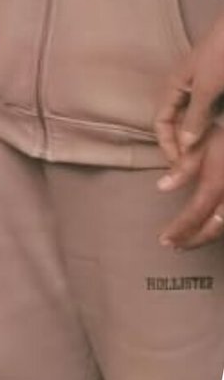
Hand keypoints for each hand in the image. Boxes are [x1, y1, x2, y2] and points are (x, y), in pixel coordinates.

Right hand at [156, 17, 223, 166]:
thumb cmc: (220, 55)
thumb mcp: (206, 86)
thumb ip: (195, 115)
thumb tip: (185, 145)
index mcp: (174, 87)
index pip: (161, 122)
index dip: (168, 144)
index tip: (179, 166)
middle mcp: (186, 91)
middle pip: (178, 125)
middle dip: (184, 147)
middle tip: (194, 170)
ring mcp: (204, 93)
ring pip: (196, 124)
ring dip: (199, 142)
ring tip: (206, 161)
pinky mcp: (218, 94)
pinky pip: (210, 118)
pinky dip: (211, 131)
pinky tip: (217, 141)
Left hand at [158, 128, 223, 249]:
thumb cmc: (221, 132)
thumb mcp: (199, 146)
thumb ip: (182, 168)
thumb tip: (161, 188)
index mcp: (217, 184)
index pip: (195, 214)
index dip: (180, 229)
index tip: (164, 240)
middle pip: (214, 227)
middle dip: (193, 239)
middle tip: (174, 246)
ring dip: (206, 235)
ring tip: (187, 240)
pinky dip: (218, 224)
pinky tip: (207, 226)